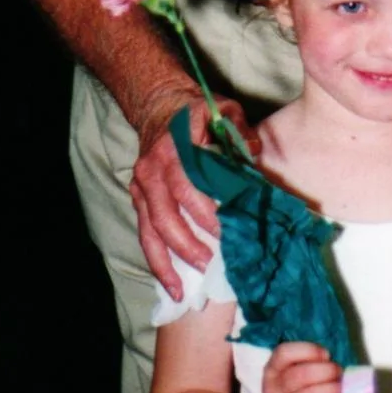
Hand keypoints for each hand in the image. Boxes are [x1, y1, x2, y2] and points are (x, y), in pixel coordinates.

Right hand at [131, 93, 258, 297]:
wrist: (157, 101)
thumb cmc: (198, 109)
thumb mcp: (224, 109)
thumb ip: (241, 132)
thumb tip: (254, 159)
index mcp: (176, 146)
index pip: (188, 184)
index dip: (204, 211)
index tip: (224, 232)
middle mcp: (154, 168)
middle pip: (165, 214)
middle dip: (186, 245)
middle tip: (210, 266)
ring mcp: (141, 183)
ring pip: (149, 229)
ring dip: (165, 262)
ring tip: (182, 291)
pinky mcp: (137, 196)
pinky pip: (143, 232)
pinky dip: (154, 259)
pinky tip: (169, 282)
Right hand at [261, 342, 341, 392]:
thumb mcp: (290, 376)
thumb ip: (307, 365)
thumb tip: (330, 361)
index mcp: (272, 372)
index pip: (284, 353)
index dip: (308, 350)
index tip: (325, 354)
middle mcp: (274, 392)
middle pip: (300, 374)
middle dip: (326, 370)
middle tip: (338, 373)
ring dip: (330, 390)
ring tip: (341, 389)